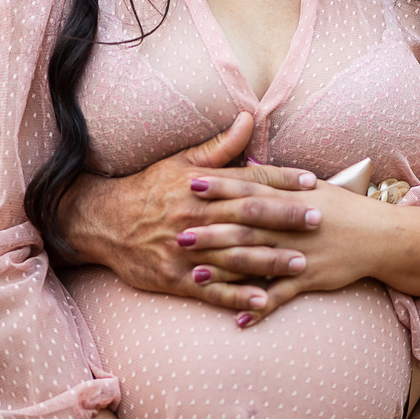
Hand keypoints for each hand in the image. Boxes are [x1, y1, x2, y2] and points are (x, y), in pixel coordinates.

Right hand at [56, 113, 320, 310]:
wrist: (101, 222)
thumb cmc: (148, 189)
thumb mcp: (181, 163)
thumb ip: (220, 146)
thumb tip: (249, 117)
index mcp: (200, 186)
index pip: (247, 180)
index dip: (281, 180)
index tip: (311, 181)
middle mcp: (195, 216)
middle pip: (246, 217)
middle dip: (284, 218)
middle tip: (318, 219)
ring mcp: (186, 250)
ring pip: (234, 255)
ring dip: (269, 260)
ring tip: (302, 263)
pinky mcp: (176, 278)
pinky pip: (212, 290)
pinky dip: (238, 296)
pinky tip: (264, 301)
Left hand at [186, 180, 419, 325]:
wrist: (382, 236)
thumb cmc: (344, 209)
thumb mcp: (312, 186)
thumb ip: (275, 178)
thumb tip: (244, 162)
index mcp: (291, 198)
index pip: (250, 189)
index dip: (220, 186)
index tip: (190, 183)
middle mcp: (293, 225)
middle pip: (247, 226)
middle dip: (212, 231)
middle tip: (179, 234)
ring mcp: (301, 253)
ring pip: (258, 262)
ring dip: (226, 270)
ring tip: (196, 276)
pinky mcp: (312, 278)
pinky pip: (283, 295)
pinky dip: (262, 307)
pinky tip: (240, 318)